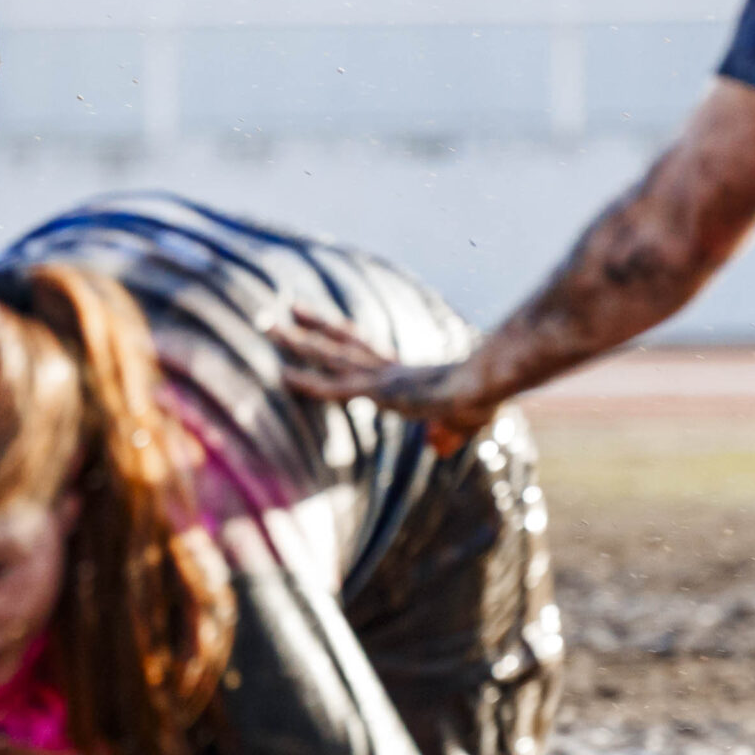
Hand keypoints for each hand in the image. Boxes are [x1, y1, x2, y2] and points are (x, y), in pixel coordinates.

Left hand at [272, 308, 493, 454]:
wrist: (488, 385)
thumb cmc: (484, 400)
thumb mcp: (465, 423)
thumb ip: (447, 434)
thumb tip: (437, 445)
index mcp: (405, 373)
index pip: (365, 351)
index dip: (343, 338)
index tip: (327, 326)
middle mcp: (386, 369)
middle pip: (341, 342)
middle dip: (312, 326)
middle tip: (286, 308)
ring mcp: (379, 377)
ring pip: (328, 355)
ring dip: (295, 340)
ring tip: (266, 322)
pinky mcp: (379, 390)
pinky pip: (335, 388)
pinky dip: (309, 383)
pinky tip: (283, 375)